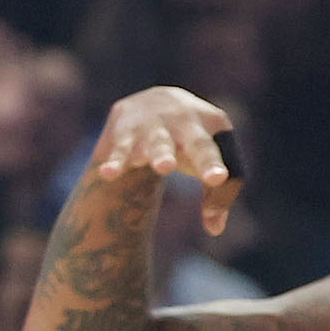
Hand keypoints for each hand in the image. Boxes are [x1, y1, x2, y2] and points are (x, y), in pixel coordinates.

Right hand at [88, 86, 240, 234]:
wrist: (150, 101)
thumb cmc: (188, 139)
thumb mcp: (205, 158)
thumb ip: (218, 194)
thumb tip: (215, 230)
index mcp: (214, 124)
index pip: (220, 151)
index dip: (217, 165)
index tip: (217, 179)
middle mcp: (186, 120)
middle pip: (197, 143)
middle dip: (200, 157)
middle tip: (191, 172)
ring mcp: (155, 124)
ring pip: (158, 143)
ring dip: (160, 154)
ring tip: (163, 167)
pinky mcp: (126, 132)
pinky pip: (122, 149)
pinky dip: (116, 161)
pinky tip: (109, 174)